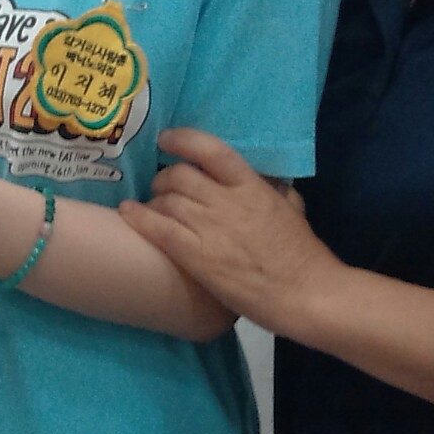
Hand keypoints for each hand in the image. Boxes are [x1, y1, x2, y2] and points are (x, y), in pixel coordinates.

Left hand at [121, 128, 342, 335]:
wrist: (304, 293)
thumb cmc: (302, 253)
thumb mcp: (292, 208)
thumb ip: (272, 190)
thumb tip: (264, 181)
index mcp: (252, 185)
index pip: (210, 150)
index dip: (183, 140)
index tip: (167, 139)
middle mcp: (226, 200)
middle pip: (179, 175)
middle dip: (165, 180)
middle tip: (163, 190)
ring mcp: (209, 228)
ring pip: (166, 201)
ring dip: (154, 202)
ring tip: (152, 209)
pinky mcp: (196, 256)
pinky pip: (158, 228)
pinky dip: (138, 217)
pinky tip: (128, 213)